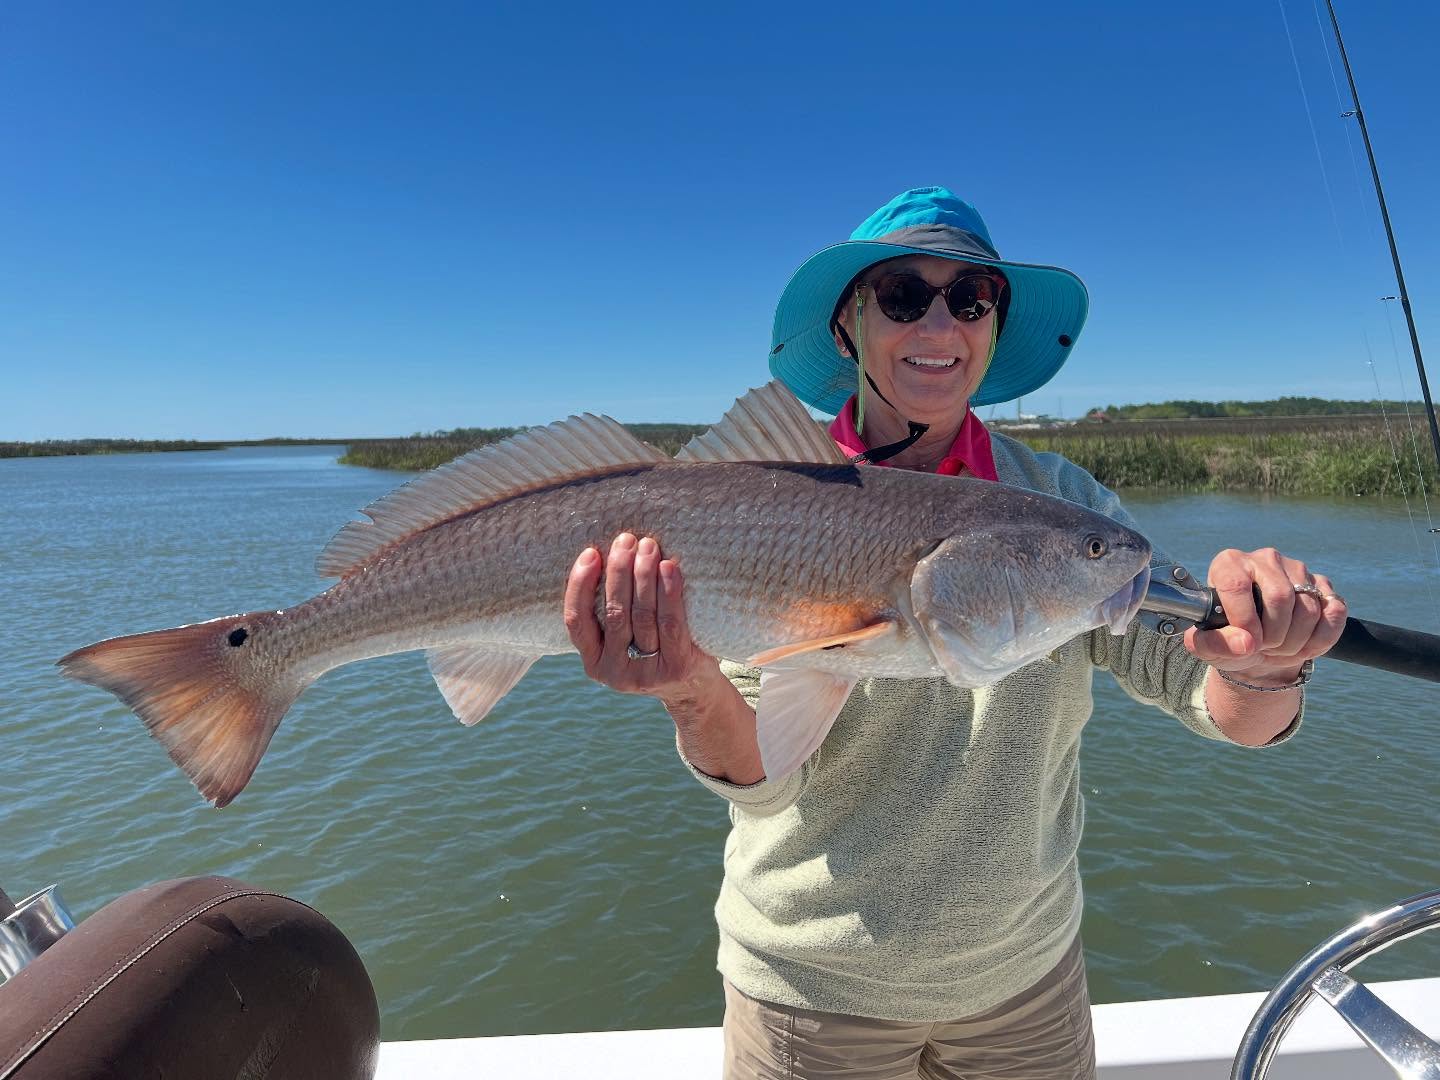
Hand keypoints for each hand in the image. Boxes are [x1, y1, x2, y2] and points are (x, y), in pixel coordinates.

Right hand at [563, 533, 718, 700]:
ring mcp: (646, 673)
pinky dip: (669, 592)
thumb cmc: (654, 649)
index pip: (576, 621)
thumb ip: (611, 611)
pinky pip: (671, 623)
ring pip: (642, 615)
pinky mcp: (676, 668)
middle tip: (626, 540)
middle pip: (614, 613)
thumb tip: (608, 553)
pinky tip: (669, 567)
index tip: (590, 553)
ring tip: (648, 546)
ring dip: (643, 575)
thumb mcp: (623, 640)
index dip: (580, 584)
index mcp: (594, 662)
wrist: (694, 689)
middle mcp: (615, 672)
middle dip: (619, 571)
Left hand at [1184, 547, 1347, 682]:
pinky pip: (1334, 612)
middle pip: (1280, 596)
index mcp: (1228, 565)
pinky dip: (1321, 639)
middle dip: (1274, 635)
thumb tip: (1244, 643)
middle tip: (1265, 647)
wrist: (1259, 648)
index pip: (1237, 585)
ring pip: (1309, 608)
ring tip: (1279, 647)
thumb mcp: (1208, 647)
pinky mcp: (1323, 584)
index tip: (1247, 642)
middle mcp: (1264, 559)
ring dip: (1296, 641)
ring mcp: (1297, 569)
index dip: (1244, 620)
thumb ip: (1212, 644)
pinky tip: (1303, 643)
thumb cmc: (1230, 641)